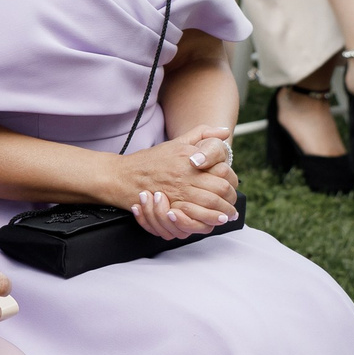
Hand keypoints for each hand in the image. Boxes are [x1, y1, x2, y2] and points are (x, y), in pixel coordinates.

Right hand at [114, 126, 237, 232]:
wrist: (121, 176)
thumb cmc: (148, 161)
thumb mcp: (175, 143)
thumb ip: (201, 134)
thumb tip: (225, 131)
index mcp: (190, 157)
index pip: (223, 170)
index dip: (232, 180)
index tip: (232, 186)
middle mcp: (186, 173)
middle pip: (221, 188)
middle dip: (231, 199)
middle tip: (232, 205)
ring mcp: (178, 191)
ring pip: (211, 203)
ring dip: (223, 212)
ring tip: (226, 216)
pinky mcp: (171, 206)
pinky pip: (196, 216)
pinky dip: (207, 221)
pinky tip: (212, 222)